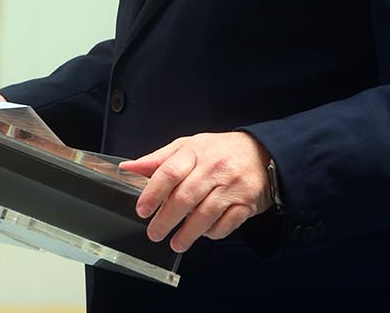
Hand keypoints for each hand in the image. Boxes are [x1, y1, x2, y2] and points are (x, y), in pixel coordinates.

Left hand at [119, 131, 271, 252]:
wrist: (262, 153)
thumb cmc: (219, 151)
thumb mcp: (188, 146)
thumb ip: (158, 159)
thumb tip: (128, 167)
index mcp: (195, 151)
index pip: (169, 172)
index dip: (152, 193)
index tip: (142, 210)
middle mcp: (214, 168)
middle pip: (184, 197)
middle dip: (166, 220)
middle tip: (154, 233)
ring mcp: (231, 187)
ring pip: (205, 215)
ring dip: (187, 234)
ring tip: (175, 243)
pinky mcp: (246, 204)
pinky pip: (226, 224)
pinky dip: (212, 233)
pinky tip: (203, 234)